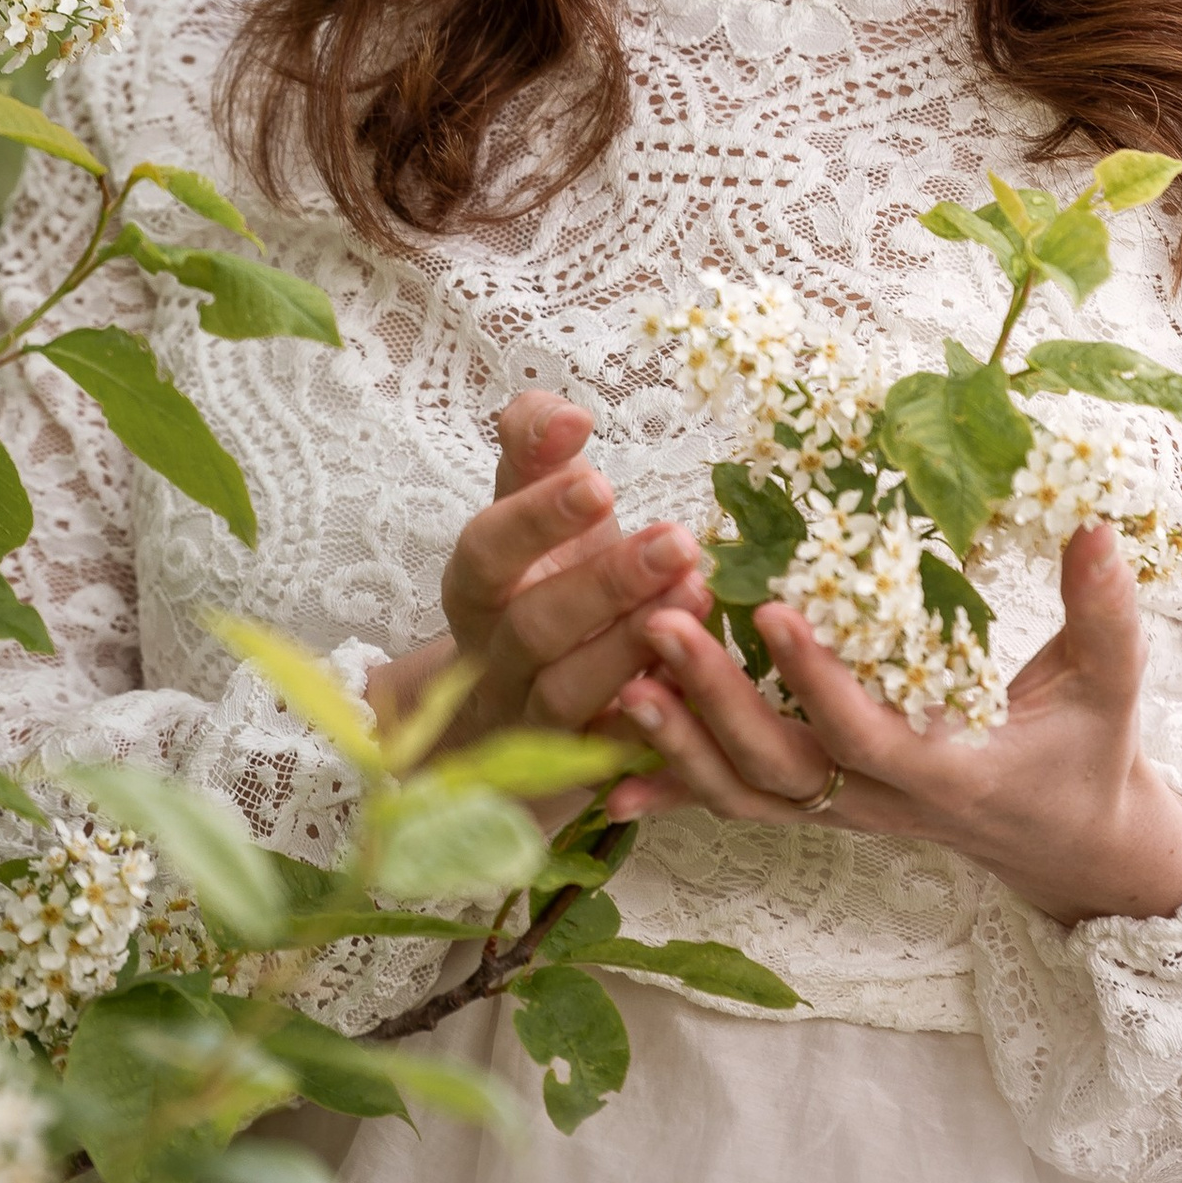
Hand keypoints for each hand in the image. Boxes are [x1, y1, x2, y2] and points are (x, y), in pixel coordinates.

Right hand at [366, 390, 715, 754]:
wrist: (515, 707)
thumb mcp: (530, 509)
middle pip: (535, 629)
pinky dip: (655, 724)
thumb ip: (535, 448)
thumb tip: (564, 415)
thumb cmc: (541, 580)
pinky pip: (616, 754)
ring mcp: (536, 721)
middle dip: (605, 585)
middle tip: (679, 541)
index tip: (602, 483)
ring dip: (632, 650)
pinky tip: (704, 684)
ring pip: (571, 696)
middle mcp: (496, 658)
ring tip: (698, 596)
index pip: (487, 552)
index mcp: (477, 589)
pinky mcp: (583, 767)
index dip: (536, 521)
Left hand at [610, 523, 1181, 928]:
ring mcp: (843, 813)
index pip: (870, 734)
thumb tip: (1096, 526)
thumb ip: (1102, 612)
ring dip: (676, 742)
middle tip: (658, 623)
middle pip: (781, 768)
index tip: (770, 610)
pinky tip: (601, 771)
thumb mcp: (1111, 687)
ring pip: (744, 795)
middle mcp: (883, 805)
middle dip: (715, 701)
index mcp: (952, 773)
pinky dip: (670, 789)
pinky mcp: (819, 808)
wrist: (1069, 845)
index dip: (817, 681)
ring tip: (619, 675)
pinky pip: (734, 805)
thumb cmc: (1090, 755)